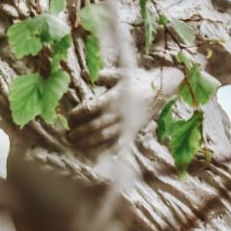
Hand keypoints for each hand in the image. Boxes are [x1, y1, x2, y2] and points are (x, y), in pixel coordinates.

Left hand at [67, 67, 183, 151]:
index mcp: (113, 98)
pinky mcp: (133, 132)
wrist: (162, 90)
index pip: (89, 108)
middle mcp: (118, 113)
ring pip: (104, 137)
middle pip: (94, 125)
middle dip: (79, 132)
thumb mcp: (122, 73)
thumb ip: (104, 76)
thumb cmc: (139, 80)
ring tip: (77, 144)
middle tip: (68, 135)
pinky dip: (108, 151)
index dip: (77, 115)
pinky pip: (119, 145)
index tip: (68, 119)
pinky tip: (97, 156)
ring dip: (88, 142)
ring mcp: (126, 124)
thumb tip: (84, 74)